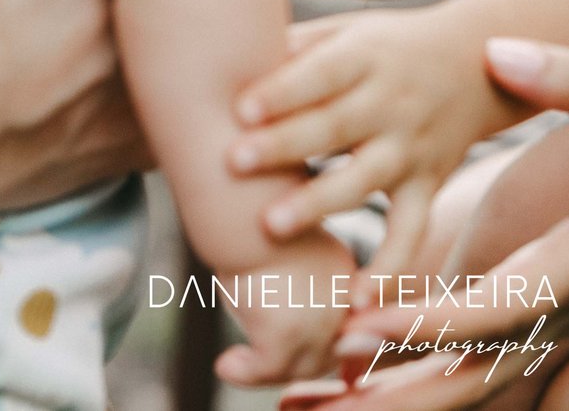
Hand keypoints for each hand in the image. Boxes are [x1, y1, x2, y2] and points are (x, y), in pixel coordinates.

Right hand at [214, 230, 360, 388]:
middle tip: (249, 362)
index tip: (278, 356)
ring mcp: (321, 315)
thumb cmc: (251, 217)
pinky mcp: (289, 329)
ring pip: (297, 364)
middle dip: (286, 364)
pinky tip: (223, 364)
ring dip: (261, 372)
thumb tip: (275, 326)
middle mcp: (343, 296)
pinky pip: (268, 367)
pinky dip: (245, 372)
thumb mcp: (283, 254)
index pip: (339, 330)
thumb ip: (294, 287)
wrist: (241, 198)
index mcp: (345, 272)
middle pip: (323, 352)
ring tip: (229, 365)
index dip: (312, 348)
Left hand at [230, 8, 521, 278]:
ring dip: (319, 203)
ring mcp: (411, 149)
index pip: (321, 73)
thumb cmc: (386, 49)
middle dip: (284, 145)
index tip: (240, 108)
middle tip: (232, 161)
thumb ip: (299, 48)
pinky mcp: (428, 187)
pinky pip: (410, 233)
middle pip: (334, 126)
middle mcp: (391, 104)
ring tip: (271, 226)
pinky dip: (389, 270)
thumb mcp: (350, 31)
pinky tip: (356, 304)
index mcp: (366, 57)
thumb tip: (231, 54)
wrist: (475, 63)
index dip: (283, 90)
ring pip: (364, 180)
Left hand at [322, 38, 568, 410]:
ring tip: (305, 402)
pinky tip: (353, 383)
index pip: (498, 308)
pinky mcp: (543, 329)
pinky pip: (474, 372)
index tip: (361, 322)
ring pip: (468, 386)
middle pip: (472, 374)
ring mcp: (555, 330)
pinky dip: (415, 383)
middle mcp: (565, 312)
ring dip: (393, 400)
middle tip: (310, 386)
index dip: (427, 323)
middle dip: (392, 388)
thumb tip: (504, 52)